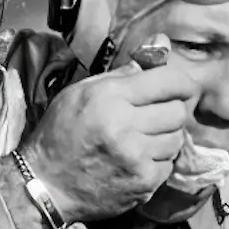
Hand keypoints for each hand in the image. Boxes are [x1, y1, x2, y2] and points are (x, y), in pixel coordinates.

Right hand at [19, 35, 197, 223]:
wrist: (46, 185)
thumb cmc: (62, 134)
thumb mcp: (83, 92)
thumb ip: (126, 71)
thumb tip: (162, 43)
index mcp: (110, 97)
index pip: (169, 81)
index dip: (182, 83)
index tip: (180, 87)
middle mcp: (125, 125)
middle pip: (178, 112)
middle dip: (171, 111)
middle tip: (155, 116)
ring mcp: (136, 157)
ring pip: (177, 140)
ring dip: (166, 138)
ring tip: (144, 140)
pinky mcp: (143, 183)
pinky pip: (168, 165)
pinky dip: (157, 162)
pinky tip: (137, 161)